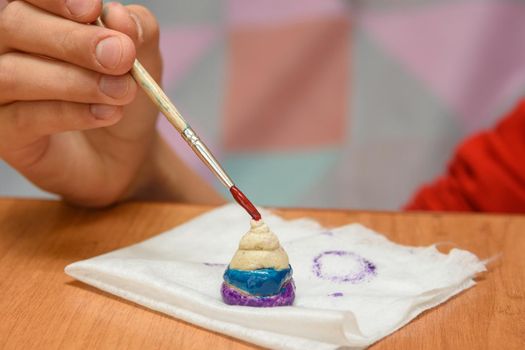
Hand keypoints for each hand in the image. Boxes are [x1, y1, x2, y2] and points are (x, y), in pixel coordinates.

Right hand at [0, 1, 222, 206]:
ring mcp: (2, 91)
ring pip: (14, 73)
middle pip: (16, 25)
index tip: (93, 9)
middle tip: (121, 58)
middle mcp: (10, 48)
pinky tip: (106, 114)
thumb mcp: (143, 61)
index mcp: (41, 20)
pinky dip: (70, 113)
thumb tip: (119, 13)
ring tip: (121, 92)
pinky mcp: (6, 133)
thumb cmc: (123, 97)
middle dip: (73, 41)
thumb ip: (137, 34)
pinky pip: (26, 117)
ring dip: (75, 82)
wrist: (126, 153)